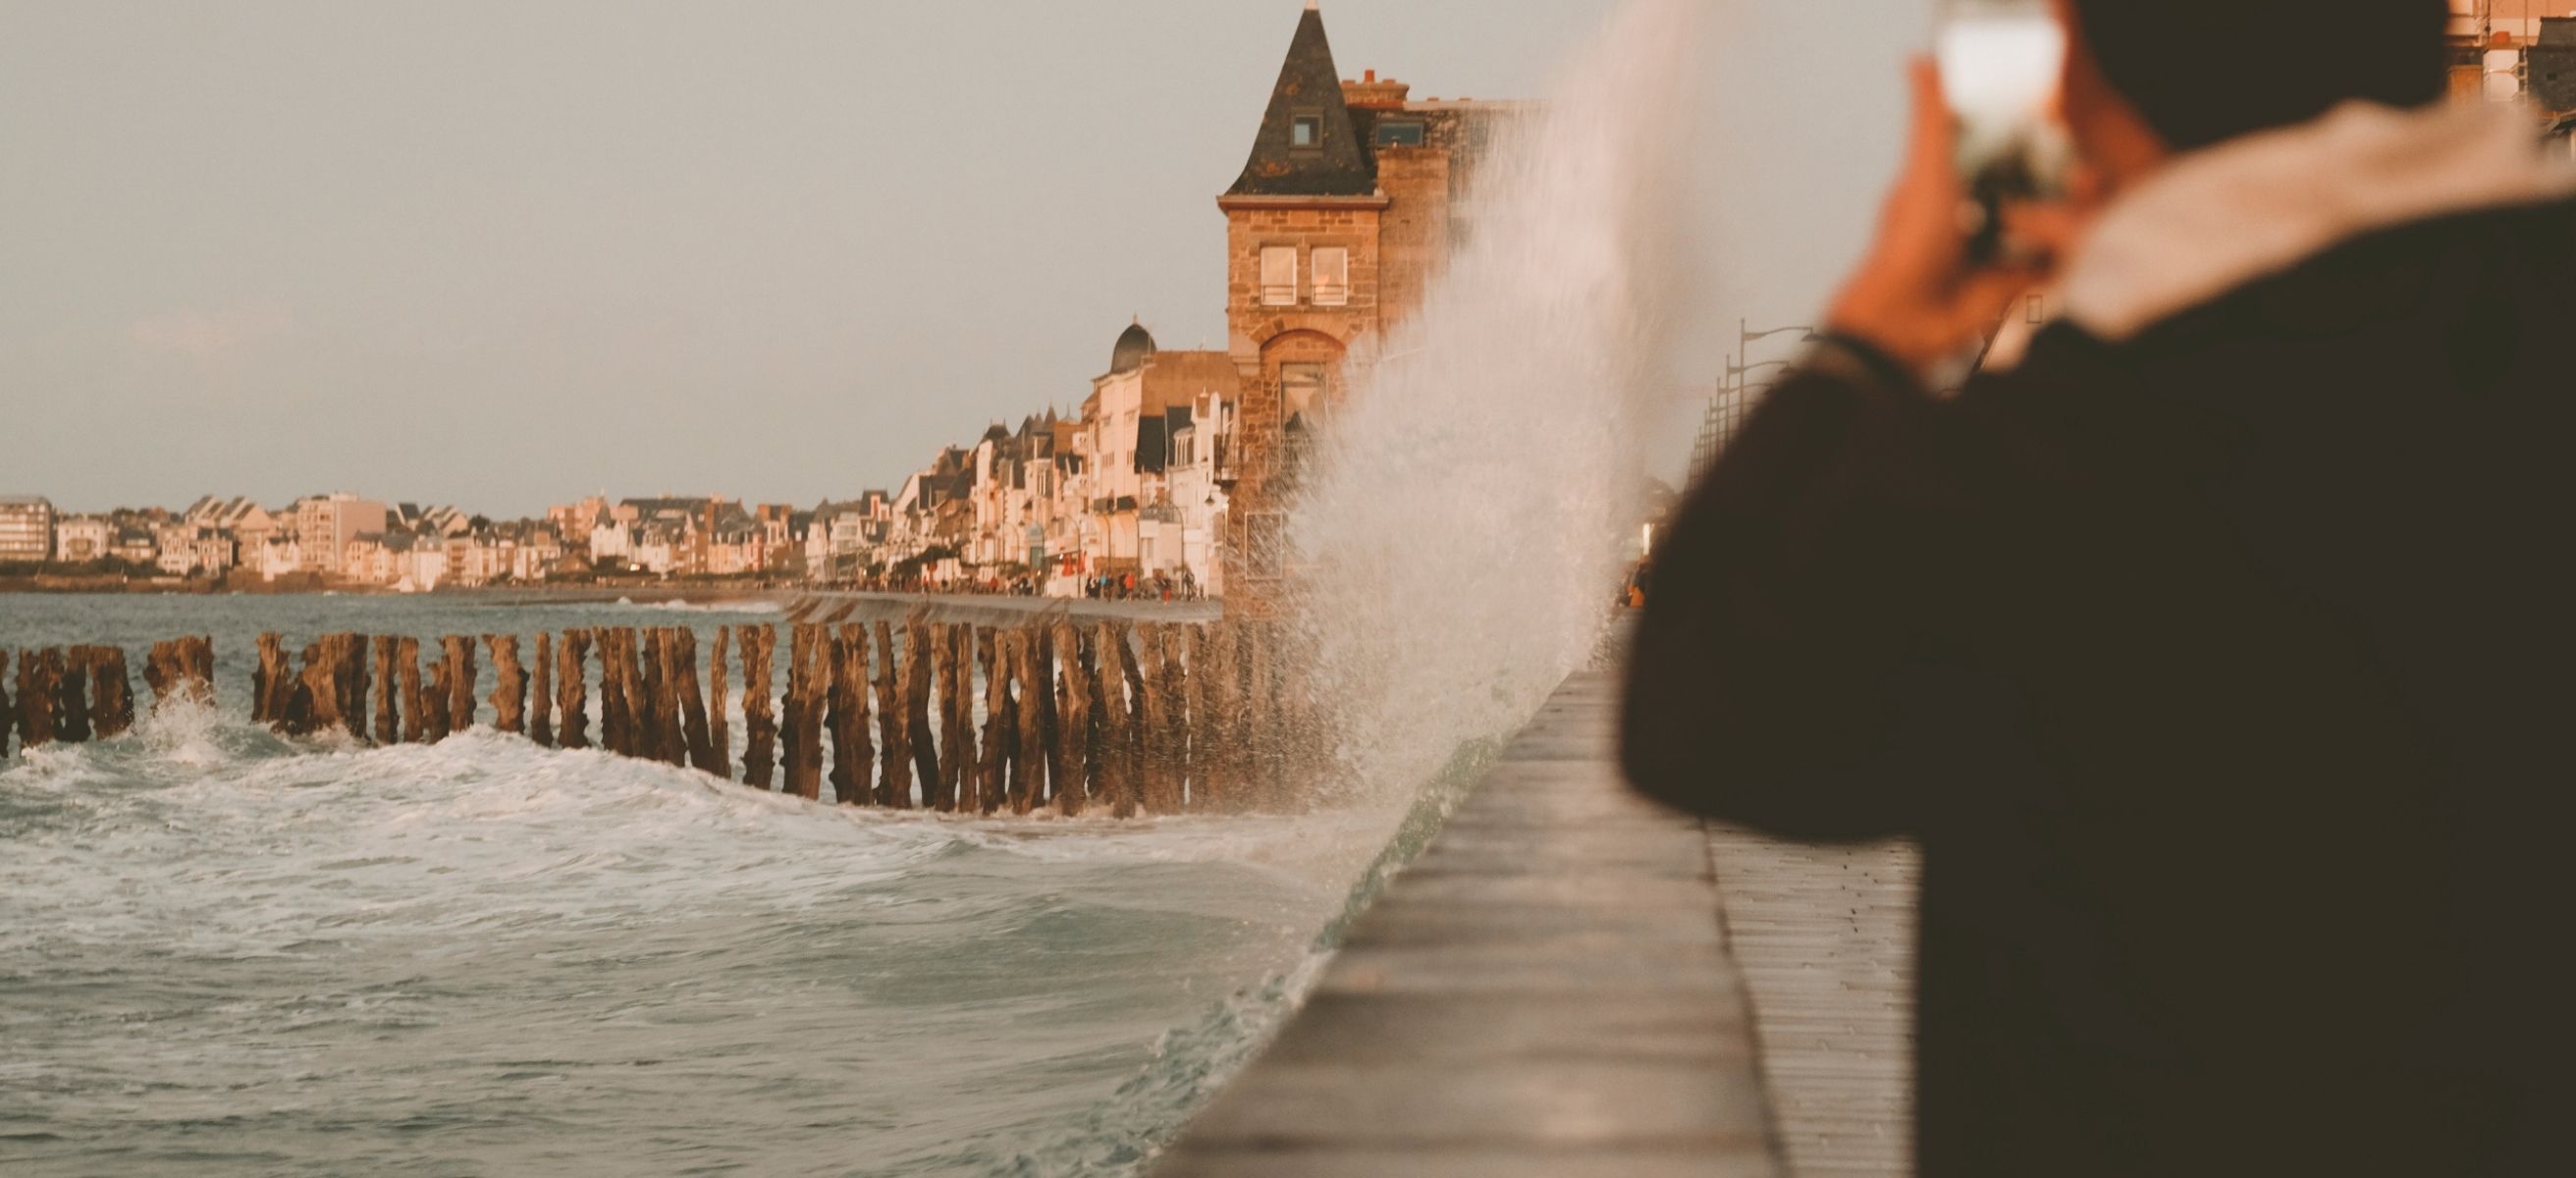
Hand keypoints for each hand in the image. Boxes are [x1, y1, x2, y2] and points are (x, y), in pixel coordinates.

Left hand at [1827, 59, 2080, 377]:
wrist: (1909, 319)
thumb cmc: (1910, 241)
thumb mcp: (1925, 169)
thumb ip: (1930, 119)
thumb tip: (1919, 60)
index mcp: (1954, 183)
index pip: (2006, 150)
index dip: (2039, 138)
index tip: (2068, 125)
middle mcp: (1978, 214)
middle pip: (2035, 186)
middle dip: (2066, 176)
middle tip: (2090, 173)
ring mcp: (1999, 250)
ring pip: (2049, 221)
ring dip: (2074, 209)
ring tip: (2094, 197)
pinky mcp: (2017, 285)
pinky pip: (2053, 262)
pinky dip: (2071, 249)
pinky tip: (2091, 232)